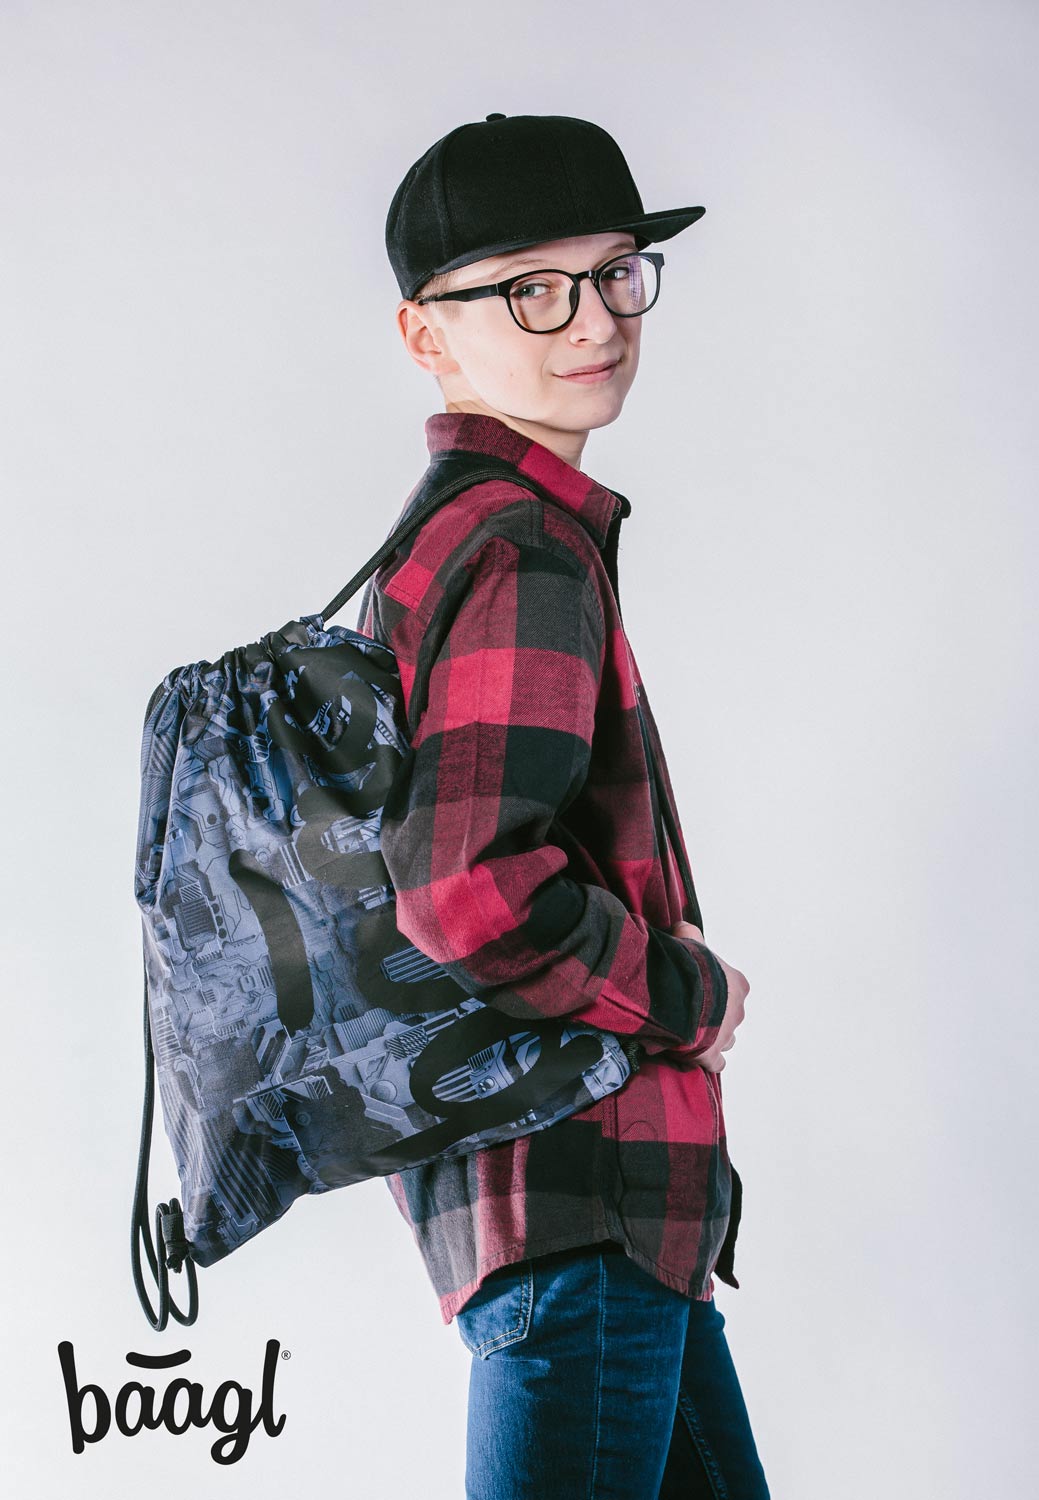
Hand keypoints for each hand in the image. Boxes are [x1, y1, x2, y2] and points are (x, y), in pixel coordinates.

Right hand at [669, 920, 748, 1070]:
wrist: (678, 996)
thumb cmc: (687, 968)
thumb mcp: (688, 941)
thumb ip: (689, 934)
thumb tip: (683, 927)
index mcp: (737, 984)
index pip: (734, 988)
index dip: (716, 989)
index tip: (699, 988)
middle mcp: (737, 1011)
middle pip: (730, 1015)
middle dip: (716, 1015)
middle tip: (692, 1011)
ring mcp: (727, 1035)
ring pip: (726, 1039)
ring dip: (712, 1037)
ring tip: (691, 1032)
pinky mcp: (712, 1056)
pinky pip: (716, 1063)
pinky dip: (707, 1060)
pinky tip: (692, 1054)